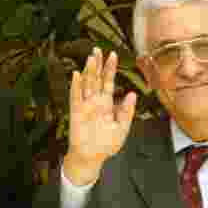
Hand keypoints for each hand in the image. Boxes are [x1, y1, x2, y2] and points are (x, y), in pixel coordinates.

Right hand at [64, 48, 135, 184]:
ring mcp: (85, 106)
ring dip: (89, 71)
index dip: (110, 69)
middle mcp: (95, 102)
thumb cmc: (106, 145)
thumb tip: (132, 93)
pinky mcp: (76, 113)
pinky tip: (77, 74)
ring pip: (87, 84)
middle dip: (97, 64)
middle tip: (97, 49)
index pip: (108, 82)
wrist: (92, 158)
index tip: (113, 54)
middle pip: (96, 79)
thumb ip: (127, 111)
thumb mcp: (122, 128)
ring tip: (91, 57)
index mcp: (106, 104)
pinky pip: (75, 96)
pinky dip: (76, 86)